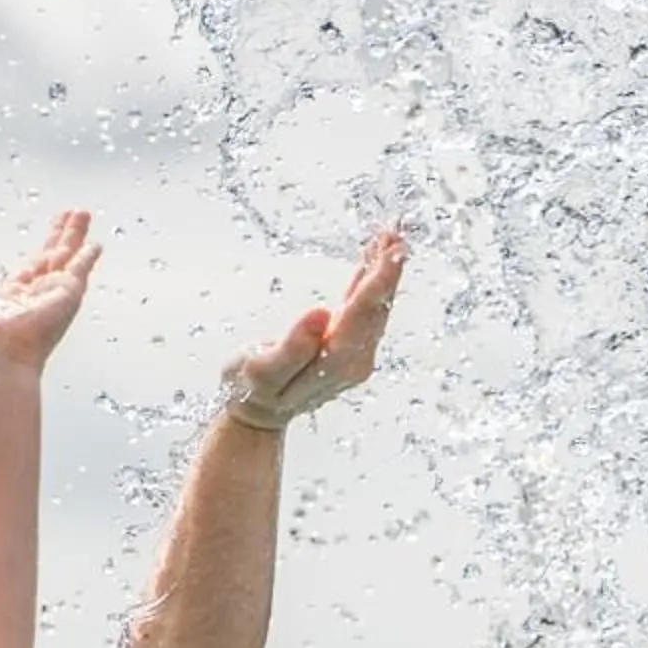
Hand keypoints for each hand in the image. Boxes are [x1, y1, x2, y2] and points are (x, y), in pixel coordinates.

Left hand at [0, 210, 100, 376]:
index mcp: (11, 304)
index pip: (30, 270)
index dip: (40, 252)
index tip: (49, 239)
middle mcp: (35, 300)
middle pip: (51, 259)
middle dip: (62, 237)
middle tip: (72, 216)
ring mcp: (52, 297)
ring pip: (66, 258)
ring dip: (75, 236)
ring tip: (83, 214)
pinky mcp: (65, 296)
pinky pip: (78, 270)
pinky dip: (87, 258)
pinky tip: (95, 244)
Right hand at [223, 228, 405, 429]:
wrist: (257, 414)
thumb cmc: (251, 389)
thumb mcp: (261, 372)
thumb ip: (291, 348)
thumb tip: (319, 315)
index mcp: (335, 362)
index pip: (363, 313)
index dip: (379, 279)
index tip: (393, 250)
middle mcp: (354, 360)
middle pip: (376, 308)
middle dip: (388, 269)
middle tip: (397, 232)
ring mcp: (354, 355)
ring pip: (374, 307)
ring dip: (382, 273)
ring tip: (388, 239)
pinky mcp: (347, 346)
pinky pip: (363, 310)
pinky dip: (369, 283)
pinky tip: (371, 262)